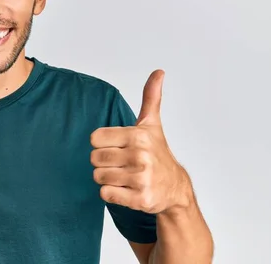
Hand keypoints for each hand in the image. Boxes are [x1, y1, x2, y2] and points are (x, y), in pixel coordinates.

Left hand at [90, 70, 189, 213]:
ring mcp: (141, 179)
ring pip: (98, 177)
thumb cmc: (158, 153)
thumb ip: (151, 97)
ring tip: (124, 176)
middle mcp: (140, 156)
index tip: (117, 147)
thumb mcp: (152, 124)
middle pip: (94, 158)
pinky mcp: (140, 199)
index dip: (102, 144)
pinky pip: (106, 194)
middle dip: (103, 162)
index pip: (94, 139)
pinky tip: (126, 189)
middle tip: (120, 163)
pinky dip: (111, 193)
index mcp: (138, 136)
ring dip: (107, 178)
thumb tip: (159, 72)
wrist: (175, 188)